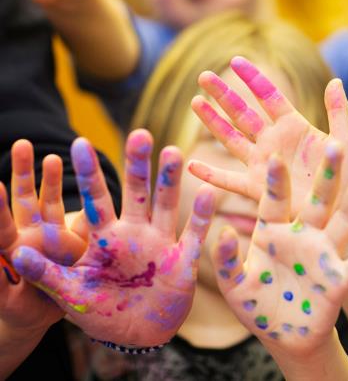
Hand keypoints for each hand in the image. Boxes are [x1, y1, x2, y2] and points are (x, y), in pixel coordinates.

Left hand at [11, 130, 214, 346]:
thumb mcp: (69, 294)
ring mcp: (160, 243)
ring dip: (170, 181)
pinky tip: (207, 193)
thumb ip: (46, 273)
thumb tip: (17, 252)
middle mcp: (134, 232)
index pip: (95, 199)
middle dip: (137, 165)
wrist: (136, 335)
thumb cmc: (99, 311)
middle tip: (139, 133)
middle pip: (136, 193)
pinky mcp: (183, 260)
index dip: (89, 174)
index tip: (79, 143)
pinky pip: (193, 235)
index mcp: (105, 237)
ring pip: (166, 205)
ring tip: (173, 151)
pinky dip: (201, 216)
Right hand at [188, 56, 347, 216]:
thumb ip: (339, 113)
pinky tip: (192, 166)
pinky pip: (230, 181)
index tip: (234, 60)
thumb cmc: (347, 178)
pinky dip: (211, 175)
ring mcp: (263, 165)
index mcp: (294, 127)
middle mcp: (274, 142)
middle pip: (243, 113)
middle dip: (223, 95)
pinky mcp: (258, 189)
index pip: (269, 96)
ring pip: (231, 139)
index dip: (252, 78)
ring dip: (213, 122)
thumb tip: (335, 81)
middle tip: (203, 76)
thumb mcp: (345, 143)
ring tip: (196, 102)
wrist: (342, 212)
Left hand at [209, 142, 347, 355]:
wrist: (280, 335)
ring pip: (343, 220)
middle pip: (317, 200)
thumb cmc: (254, 304)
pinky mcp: (340, 280)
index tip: (274, 157)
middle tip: (333, 144)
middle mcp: (303, 236)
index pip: (274, 200)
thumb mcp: (233, 283)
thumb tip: (225, 234)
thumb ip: (227, 260)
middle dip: (325, 174)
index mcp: (273, 231)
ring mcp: (324, 255)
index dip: (275, 182)